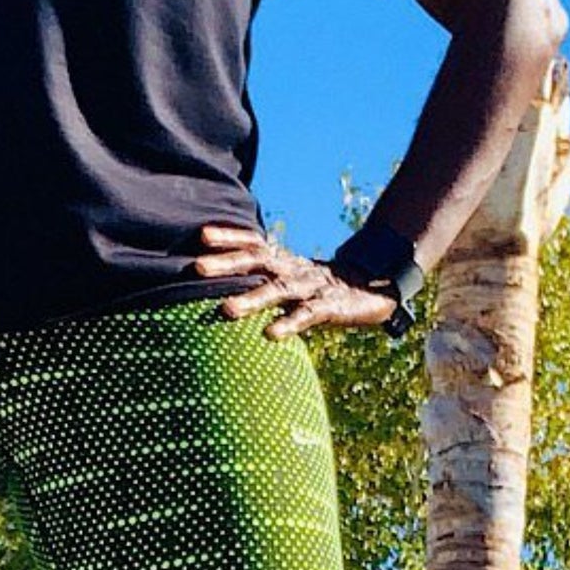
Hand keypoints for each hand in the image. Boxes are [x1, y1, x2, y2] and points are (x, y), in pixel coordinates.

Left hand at [192, 222, 397, 338]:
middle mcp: (294, 268)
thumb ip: (262, 277)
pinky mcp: (330, 307)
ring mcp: (312, 287)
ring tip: (226, 310)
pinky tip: (270, 334)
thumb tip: (222, 284)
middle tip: (198, 268)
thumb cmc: (318, 286)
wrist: (372, 287)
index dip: (230, 237)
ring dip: (252, 299)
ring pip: (279, 290)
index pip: (254, 242)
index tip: (202, 235)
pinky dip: (288, 324)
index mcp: (283, 260)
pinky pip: (307, 315)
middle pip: (259, 260)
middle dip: (228, 263)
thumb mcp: (290, 276)